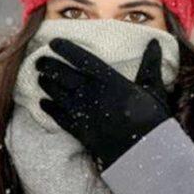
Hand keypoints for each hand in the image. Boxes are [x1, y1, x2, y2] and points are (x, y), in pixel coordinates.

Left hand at [36, 37, 171, 169]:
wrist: (143, 152)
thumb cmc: (151, 118)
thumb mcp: (153, 87)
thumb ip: (150, 64)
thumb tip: (154, 41)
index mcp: (109, 79)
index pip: (81, 59)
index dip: (65, 49)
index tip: (53, 42)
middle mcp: (92, 93)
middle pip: (63, 75)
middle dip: (49, 66)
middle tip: (39, 60)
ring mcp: (83, 112)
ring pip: (57, 94)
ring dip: (46, 85)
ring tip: (40, 77)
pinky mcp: (79, 130)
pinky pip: (58, 117)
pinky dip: (49, 109)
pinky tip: (42, 103)